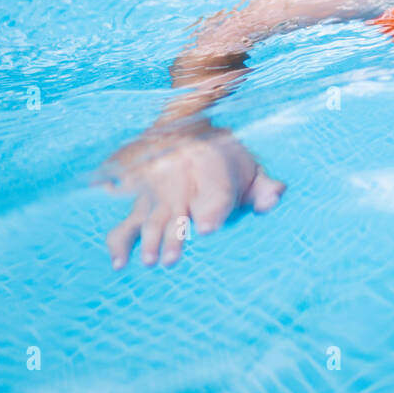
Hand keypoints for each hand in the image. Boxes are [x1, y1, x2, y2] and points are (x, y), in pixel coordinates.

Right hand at [96, 120, 284, 268]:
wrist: (186, 129)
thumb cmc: (225, 160)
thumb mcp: (250, 169)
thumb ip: (264, 188)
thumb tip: (274, 198)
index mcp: (212, 167)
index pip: (214, 191)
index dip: (211, 210)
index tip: (207, 229)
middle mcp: (180, 177)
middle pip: (177, 209)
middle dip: (173, 235)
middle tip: (172, 260)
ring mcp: (156, 191)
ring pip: (151, 217)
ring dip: (149, 240)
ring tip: (150, 261)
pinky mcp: (139, 203)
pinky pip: (125, 222)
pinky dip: (119, 242)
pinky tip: (119, 262)